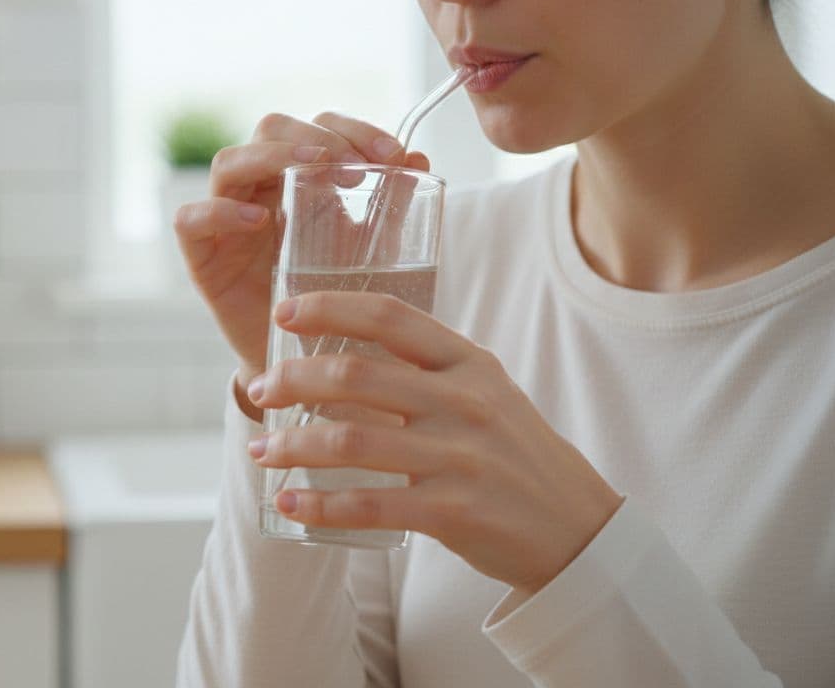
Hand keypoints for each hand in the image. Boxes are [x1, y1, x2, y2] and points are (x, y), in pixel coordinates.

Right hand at [172, 112, 430, 416]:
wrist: (305, 363)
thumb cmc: (332, 299)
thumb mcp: (369, 250)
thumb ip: (390, 207)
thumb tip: (419, 161)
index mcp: (300, 179)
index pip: (318, 127)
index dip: (354, 130)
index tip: (395, 154)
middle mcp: (260, 190)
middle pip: (270, 129)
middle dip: (314, 137)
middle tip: (354, 168)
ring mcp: (227, 220)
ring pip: (228, 161)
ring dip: (272, 157)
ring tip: (312, 171)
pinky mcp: (203, 257)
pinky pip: (191, 219)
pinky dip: (220, 212)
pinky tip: (256, 220)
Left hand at [245, 291, 623, 595]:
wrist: (576, 527)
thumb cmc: (514, 454)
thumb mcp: (483, 392)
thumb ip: (424, 370)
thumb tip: (336, 358)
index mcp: (467, 362)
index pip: (388, 316)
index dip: (328, 307)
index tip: (282, 313)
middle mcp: (462, 402)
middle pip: (355, 375)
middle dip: (291, 379)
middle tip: (258, 390)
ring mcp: (457, 457)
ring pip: (349, 440)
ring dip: (292, 445)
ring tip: (262, 450)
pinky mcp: (451, 511)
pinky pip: (367, 504)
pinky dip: (318, 504)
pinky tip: (287, 503)